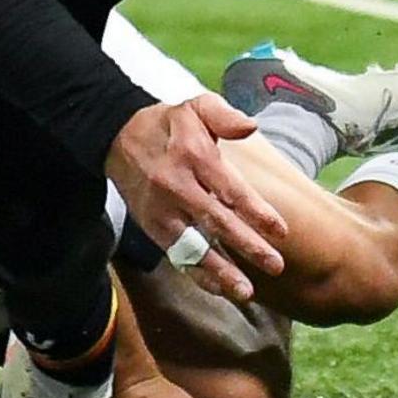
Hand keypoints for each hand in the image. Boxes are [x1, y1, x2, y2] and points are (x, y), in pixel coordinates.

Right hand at [104, 97, 288, 301]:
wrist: (116, 138)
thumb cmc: (168, 124)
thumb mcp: (195, 106)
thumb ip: (224, 115)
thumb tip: (251, 127)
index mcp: (193, 155)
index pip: (229, 188)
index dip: (256, 211)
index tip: (280, 230)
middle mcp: (177, 186)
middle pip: (216, 222)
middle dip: (248, 246)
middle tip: (276, 265)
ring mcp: (163, 211)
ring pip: (193, 247)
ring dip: (220, 271)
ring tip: (245, 292)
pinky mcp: (153, 228)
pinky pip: (177, 256)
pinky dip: (198, 274)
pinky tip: (219, 289)